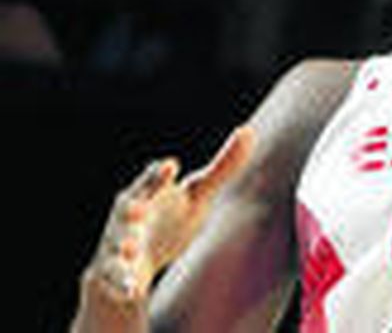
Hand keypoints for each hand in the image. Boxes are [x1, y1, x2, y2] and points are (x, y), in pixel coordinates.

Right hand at [82, 127, 255, 316]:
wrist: (134, 260)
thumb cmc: (170, 217)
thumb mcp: (197, 194)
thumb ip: (222, 166)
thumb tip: (248, 131)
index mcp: (150, 191)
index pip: (152, 179)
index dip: (159, 174)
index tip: (171, 167)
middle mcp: (129, 215)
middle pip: (128, 208)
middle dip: (131, 208)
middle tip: (138, 208)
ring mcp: (118, 242)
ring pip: (118, 244)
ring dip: (123, 246)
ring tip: (130, 248)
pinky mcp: (114, 271)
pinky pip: (115, 277)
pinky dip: (122, 281)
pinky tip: (132, 289)